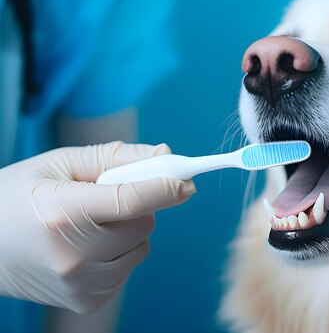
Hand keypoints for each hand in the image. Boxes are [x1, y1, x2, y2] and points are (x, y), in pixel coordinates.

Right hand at [0, 142, 195, 312]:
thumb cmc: (17, 198)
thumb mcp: (58, 164)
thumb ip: (113, 157)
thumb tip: (164, 153)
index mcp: (62, 212)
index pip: (130, 200)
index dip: (165, 187)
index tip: (186, 179)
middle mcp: (73, 255)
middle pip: (144, 224)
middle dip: (139, 206)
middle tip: (107, 198)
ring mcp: (80, 284)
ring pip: (141, 246)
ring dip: (128, 231)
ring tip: (88, 225)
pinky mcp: (87, 300)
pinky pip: (128, 266)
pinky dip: (118, 252)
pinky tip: (85, 246)